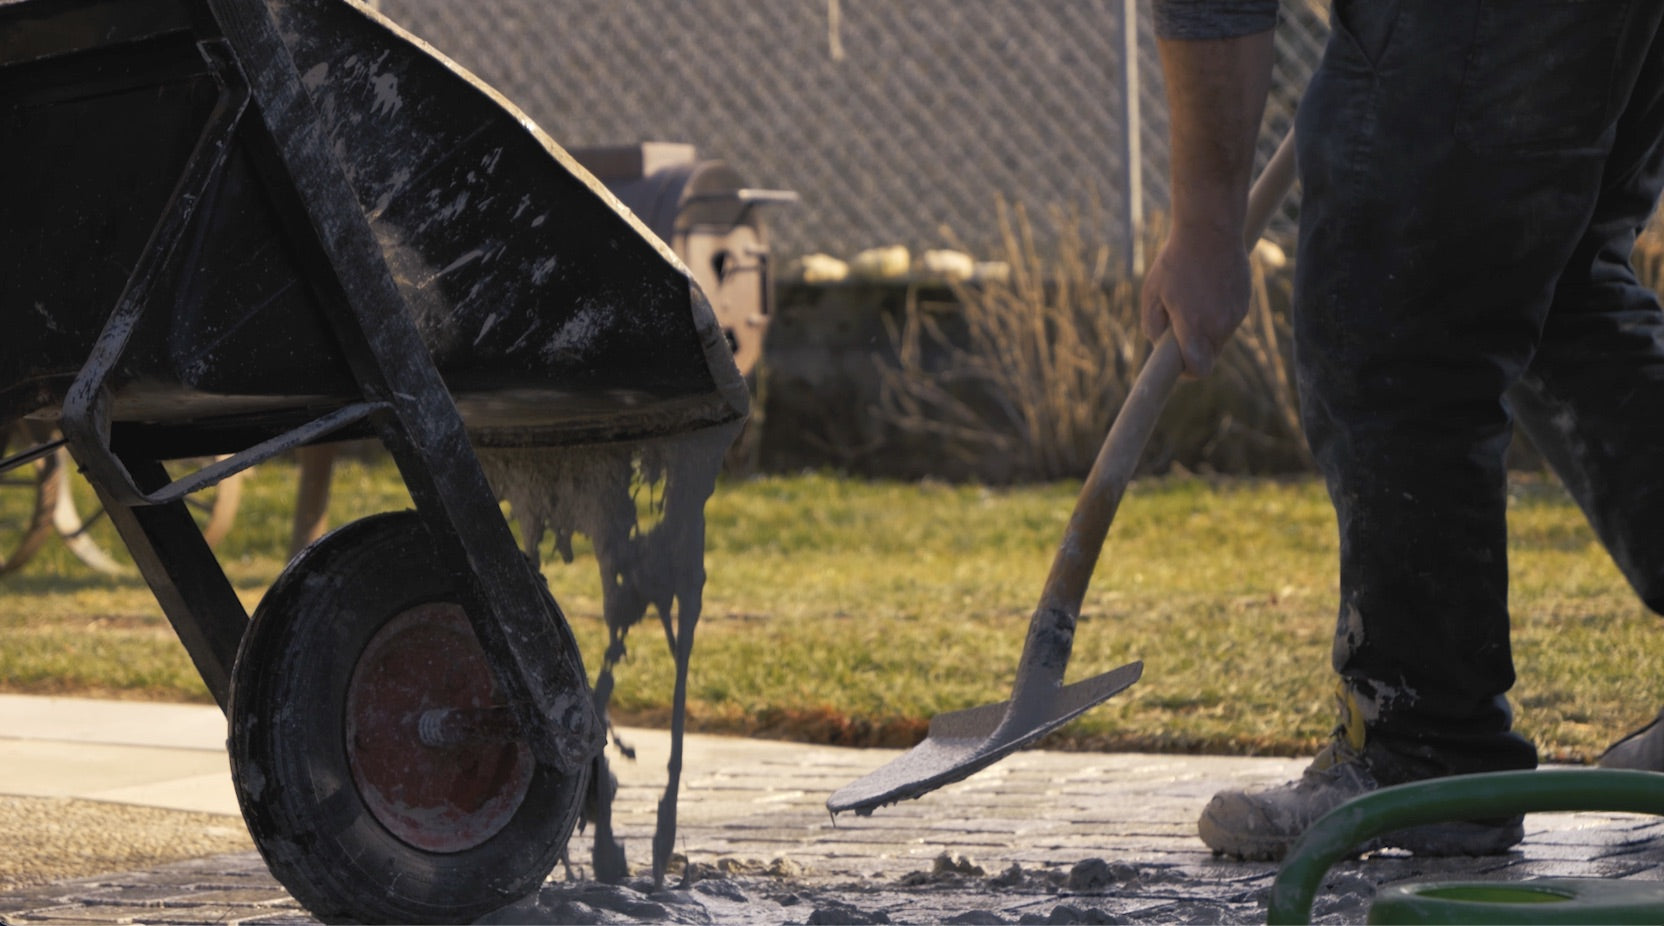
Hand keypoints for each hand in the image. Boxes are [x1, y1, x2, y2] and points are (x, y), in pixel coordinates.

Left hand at [1139, 226, 1251, 377]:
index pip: (1198, 370)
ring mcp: (1236, 315)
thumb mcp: (1151, 294)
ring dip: (1205, 330)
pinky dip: (1217, 314)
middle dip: (1193, 349)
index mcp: (1194, 327)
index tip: (1177, 363)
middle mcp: (1220, 326)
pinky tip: (1207, 289)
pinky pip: (1228, 320)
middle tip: (1177, 324)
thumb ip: (1153, 327)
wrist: (1209, 229)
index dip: (1186, 371)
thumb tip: (1161, 345)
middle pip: (1209, 356)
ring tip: (1192, 299)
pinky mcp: (1244, 303)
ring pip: (1219, 338)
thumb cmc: (1175, 262)